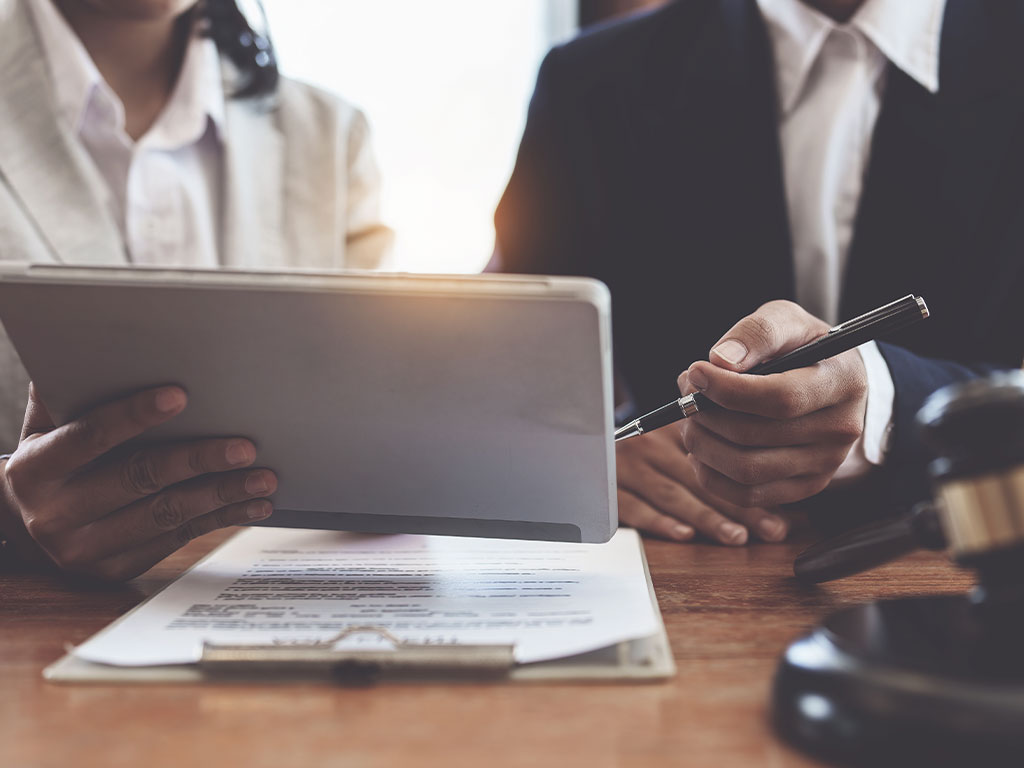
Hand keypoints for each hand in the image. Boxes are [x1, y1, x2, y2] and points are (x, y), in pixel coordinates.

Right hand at [0, 384, 276, 580]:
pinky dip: (222, 518)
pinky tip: (254, 504)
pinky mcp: (117, 568)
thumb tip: (110, 343)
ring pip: (167, 515)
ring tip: (264, 477)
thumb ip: (73, 389)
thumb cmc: (53, 456)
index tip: (180, 395)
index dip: (134, 415)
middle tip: (245, 446)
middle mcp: (56, 513)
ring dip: (222, 494)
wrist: (30, 522)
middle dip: (197, 460)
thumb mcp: (48, 423)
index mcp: (36, 469)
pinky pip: (180, 538)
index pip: (89, 438)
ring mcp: (86, 548)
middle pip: (139, 480)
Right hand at [616, 425, 789, 544]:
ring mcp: (628, 467)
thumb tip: (771, 488)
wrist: (582, 443)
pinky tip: (684, 535)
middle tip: (771, 530)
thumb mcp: (672, 436)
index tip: (781, 512)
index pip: (717, 459)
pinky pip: (635, 508)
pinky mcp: (608, 490)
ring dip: (707, 518)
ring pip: (673, 494)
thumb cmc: (643, 450)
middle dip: (740, 508)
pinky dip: (660, 521)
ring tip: (737, 537)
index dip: (751, 485)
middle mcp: (651, 445)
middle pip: (700, 479)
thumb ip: (710, 452)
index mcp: (674, 429)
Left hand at [678, 300, 867, 507]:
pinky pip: (747, 496)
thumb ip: (757, 333)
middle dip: (705, 414)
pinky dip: (711, 475)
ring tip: (690, 418)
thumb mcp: (786, 321)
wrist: (831, 381)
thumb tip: (720, 361)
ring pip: (745, 470)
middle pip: (754, 436)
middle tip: (685, 393)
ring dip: (702, 445)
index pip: (780, 398)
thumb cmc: (803, 347)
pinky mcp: (806, 487)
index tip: (695, 372)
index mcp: (843, 382)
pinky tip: (701, 450)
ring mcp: (825, 464)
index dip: (728, 390)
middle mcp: (840, 429)